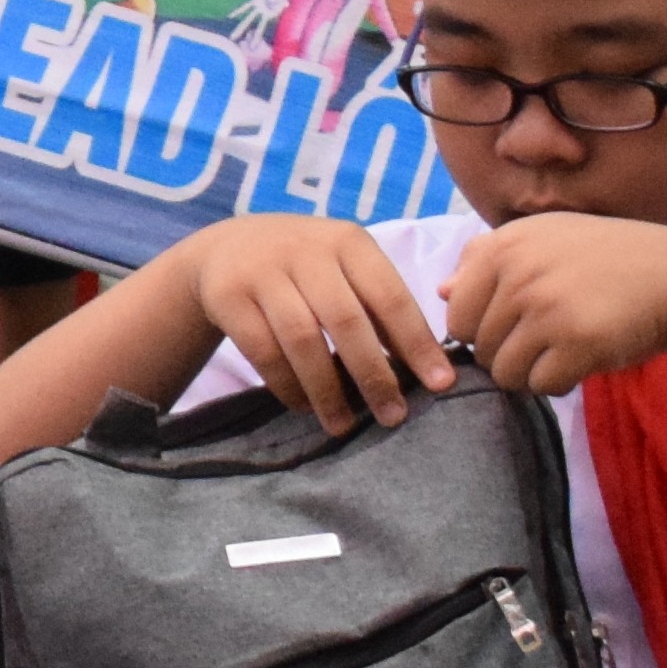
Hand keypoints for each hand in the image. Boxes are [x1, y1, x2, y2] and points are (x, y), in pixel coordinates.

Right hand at [176, 214, 454, 432]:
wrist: (225, 249)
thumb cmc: (307, 268)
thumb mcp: (345, 268)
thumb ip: (382, 304)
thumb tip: (429, 366)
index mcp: (348, 241)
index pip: (391, 296)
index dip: (417, 343)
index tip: (440, 385)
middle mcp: (306, 250)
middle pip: (346, 320)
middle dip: (374, 375)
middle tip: (393, 417)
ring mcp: (262, 271)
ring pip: (302, 340)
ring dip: (327, 390)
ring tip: (344, 425)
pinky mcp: (227, 296)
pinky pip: (263, 351)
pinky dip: (287, 385)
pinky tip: (304, 406)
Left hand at [437, 214, 666, 398]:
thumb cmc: (605, 262)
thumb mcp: (545, 239)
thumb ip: (487, 261)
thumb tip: (440, 292)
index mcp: (502, 247)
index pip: (455, 317)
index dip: (481, 333)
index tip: (515, 330)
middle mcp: (518, 273)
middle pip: (479, 349)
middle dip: (508, 356)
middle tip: (546, 344)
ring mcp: (546, 307)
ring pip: (505, 373)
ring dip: (531, 374)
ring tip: (562, 353)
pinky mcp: (577, 341)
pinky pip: (541, 385)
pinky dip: (559, 384)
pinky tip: (581, 363)